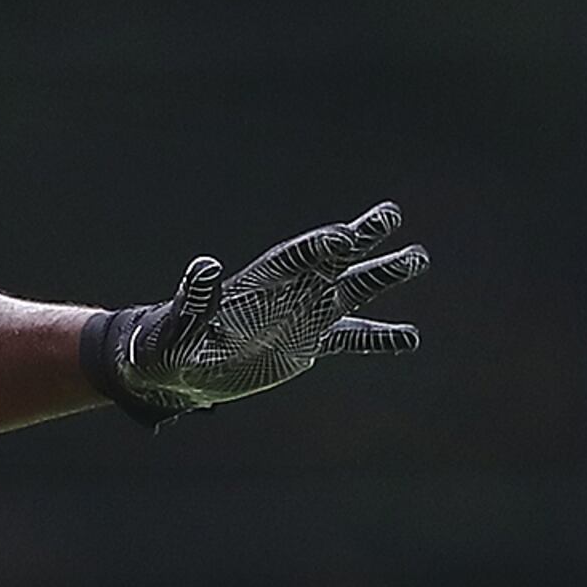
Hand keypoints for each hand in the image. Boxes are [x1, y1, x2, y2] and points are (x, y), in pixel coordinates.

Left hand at [85, 202, 429, 421]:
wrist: (175, 371)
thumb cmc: (169, 342)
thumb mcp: (177, 323)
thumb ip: (195, 296)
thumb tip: (205, 264)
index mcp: (259, 281)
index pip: (296, 256)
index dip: (320, 244)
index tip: (345, 235)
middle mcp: (288, 291)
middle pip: (331, 259)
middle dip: (361, 238)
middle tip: (390, 215)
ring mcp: (303, 315)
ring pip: (351, 290)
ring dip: (383, 275)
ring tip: (417, 257)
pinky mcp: (308, 344)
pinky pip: (351, 338)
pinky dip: (380, 338)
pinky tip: (410, 337)